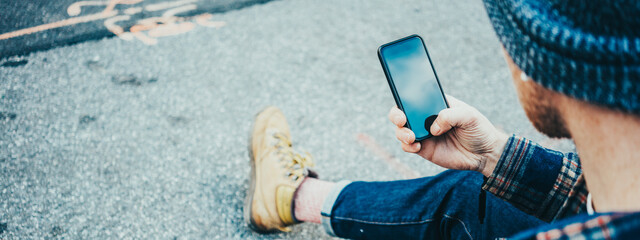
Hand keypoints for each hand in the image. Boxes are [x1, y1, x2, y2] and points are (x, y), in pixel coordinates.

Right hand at [388, 95, 508, 176]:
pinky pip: (408, 146)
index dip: (405, 97)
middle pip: (402, 113)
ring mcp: (424, 133)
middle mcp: (426, 117)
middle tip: (401, 120)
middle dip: (396, 115)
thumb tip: (433, 127)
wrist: (485, 154)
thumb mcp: (469, 115)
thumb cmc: (479, 130)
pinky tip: (418, 146)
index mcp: (435, 104)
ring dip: (402, 132)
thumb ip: (450, 116)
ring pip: (402, 130)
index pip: (416, 97)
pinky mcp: (424, 149)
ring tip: (412, 137)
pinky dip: (407, 146)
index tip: (403, 101)